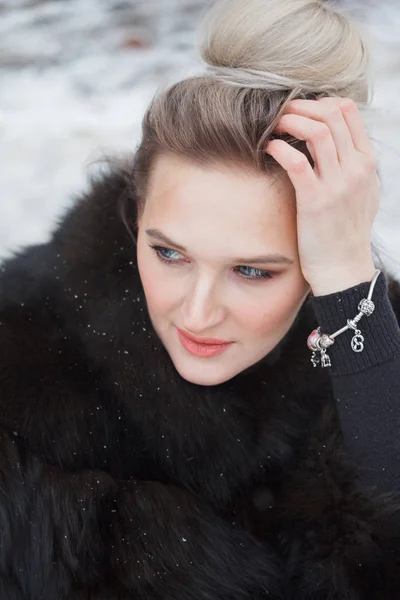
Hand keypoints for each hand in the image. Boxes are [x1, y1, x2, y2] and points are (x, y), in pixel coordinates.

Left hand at [265, 97, 379, 295]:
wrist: (343, 267)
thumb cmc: (346, 230)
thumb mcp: (362, 192)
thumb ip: (354, 165)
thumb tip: (338, 142)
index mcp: (366, 162)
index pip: (349, 112)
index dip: (321, 103)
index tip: (302, 110)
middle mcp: (355, 169)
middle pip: (332, 115)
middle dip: (302, 107)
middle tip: (281, 113)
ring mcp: (337, 184)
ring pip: (317, 132)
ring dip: (290, 122)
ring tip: (274, 126)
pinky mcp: (315, 201)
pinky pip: (297, 163)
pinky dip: (280, 149)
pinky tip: (270, 148)